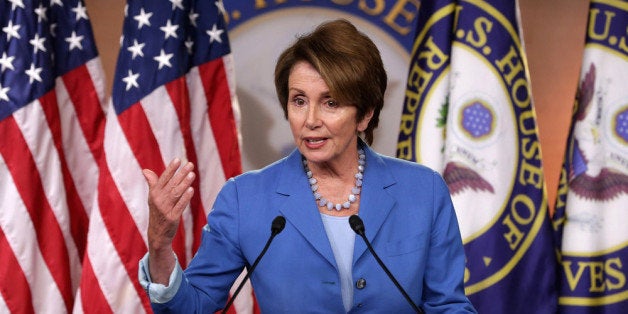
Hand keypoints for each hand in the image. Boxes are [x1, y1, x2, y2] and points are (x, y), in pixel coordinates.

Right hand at [143, 158, 194, 282]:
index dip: (170, 169)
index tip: (178, 159)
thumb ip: (152, 183)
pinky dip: (185, 198)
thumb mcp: (153, 198)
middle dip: (181, 173)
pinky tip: (191, 190)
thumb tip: (145, 170)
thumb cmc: (157, 212)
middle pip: (171, 184)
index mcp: (154, 194)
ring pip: (176, 194)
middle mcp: (158, 200)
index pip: (163, 178)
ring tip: (192, 174)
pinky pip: (179, 206)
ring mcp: (165, 210)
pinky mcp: (172, 218)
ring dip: (184, 183)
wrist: (157, 234)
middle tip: (190, 164)